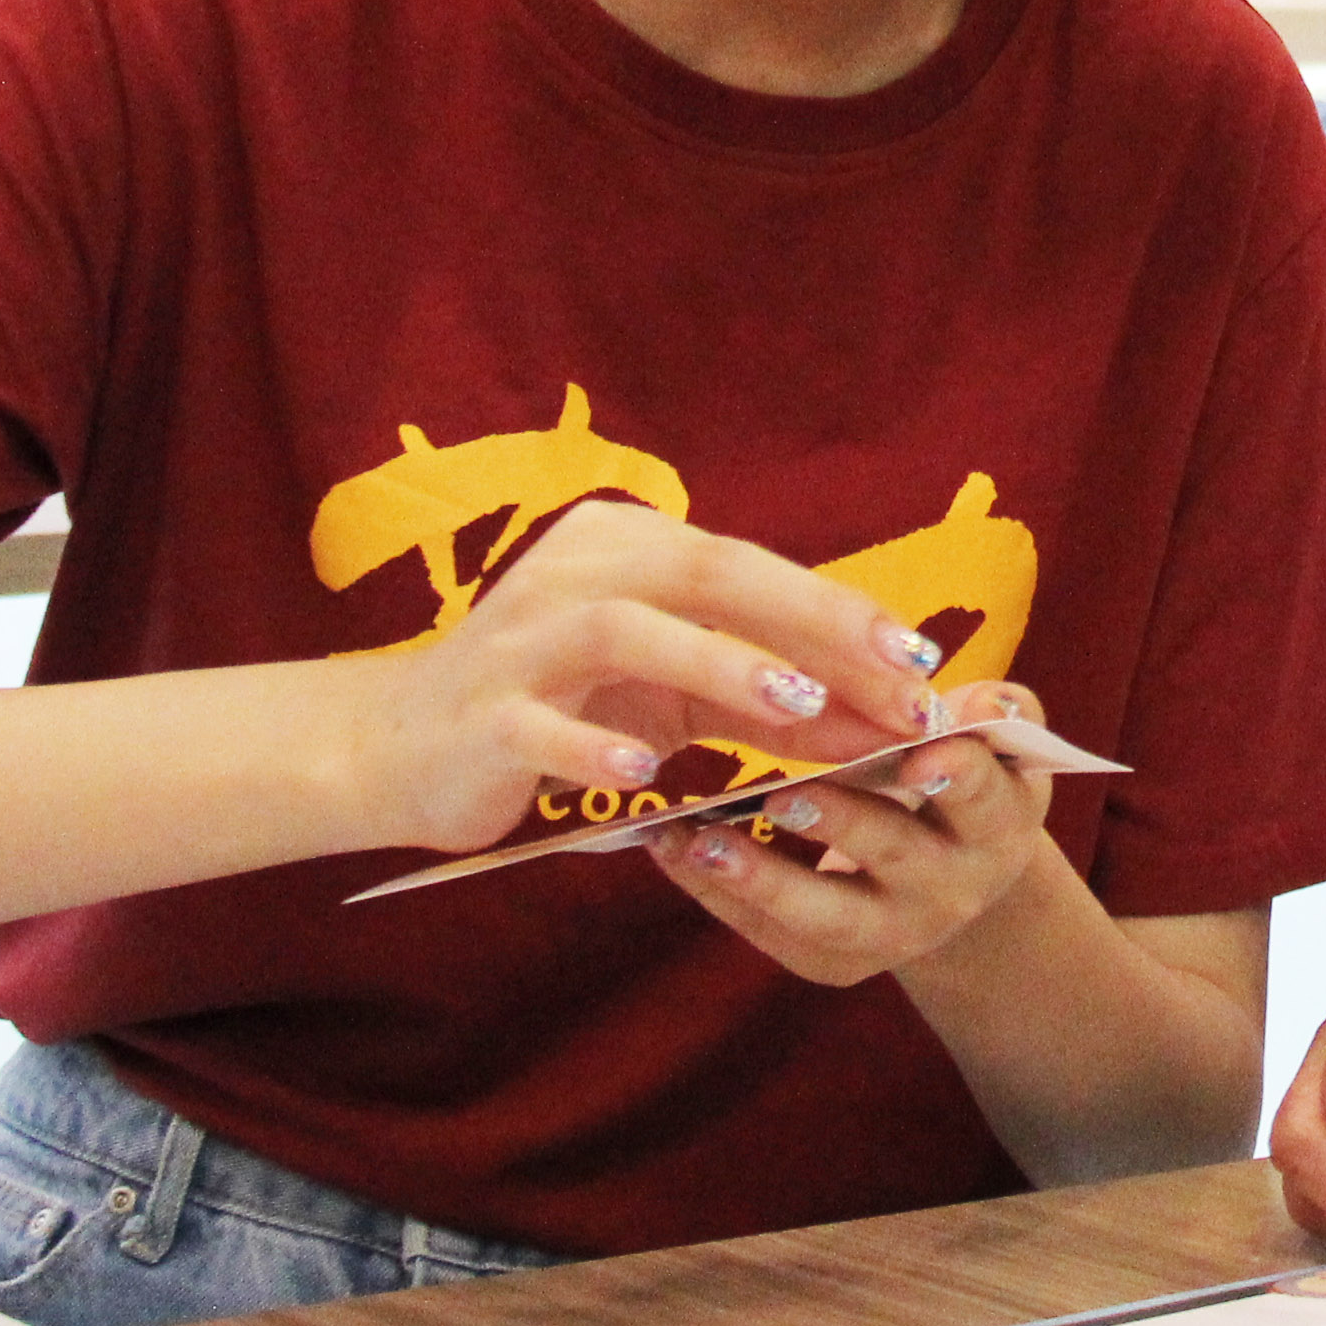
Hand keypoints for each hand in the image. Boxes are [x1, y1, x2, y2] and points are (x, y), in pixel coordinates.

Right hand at [339, 497, 944, 853]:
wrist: (401, 747)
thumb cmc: (560, 709)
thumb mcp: (673, 700)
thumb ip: (769, 705)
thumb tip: (885, 722)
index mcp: (625, 548)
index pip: (748, 567)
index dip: (839, 609)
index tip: (923, 657)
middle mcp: (574, 573)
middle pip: (704, 574)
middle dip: (809, 621)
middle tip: (895, 672)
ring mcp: (520, 641)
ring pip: (626, 632)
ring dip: (717, 665)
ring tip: (797, 704)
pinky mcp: (480, 715)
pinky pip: (540, 725)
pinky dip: (594, 747)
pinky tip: (647, 777)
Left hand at [650, 681, 1061, 986]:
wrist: (955, 871)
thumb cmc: (966, 774)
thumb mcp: (997, 741)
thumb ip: (997, 710)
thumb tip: (974, 703)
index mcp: (999, 823)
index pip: (983, 796)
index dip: (958, 775)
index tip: (921, 753)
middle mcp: (954, 890)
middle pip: (897, 856)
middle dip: (841, 825)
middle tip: (783, 796)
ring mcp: (894, 935)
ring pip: (825, 916)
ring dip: (760, 878)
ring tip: (701, 841)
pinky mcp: (836, 963)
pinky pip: (773, 934)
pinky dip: (717, 893)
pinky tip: (670, 849)